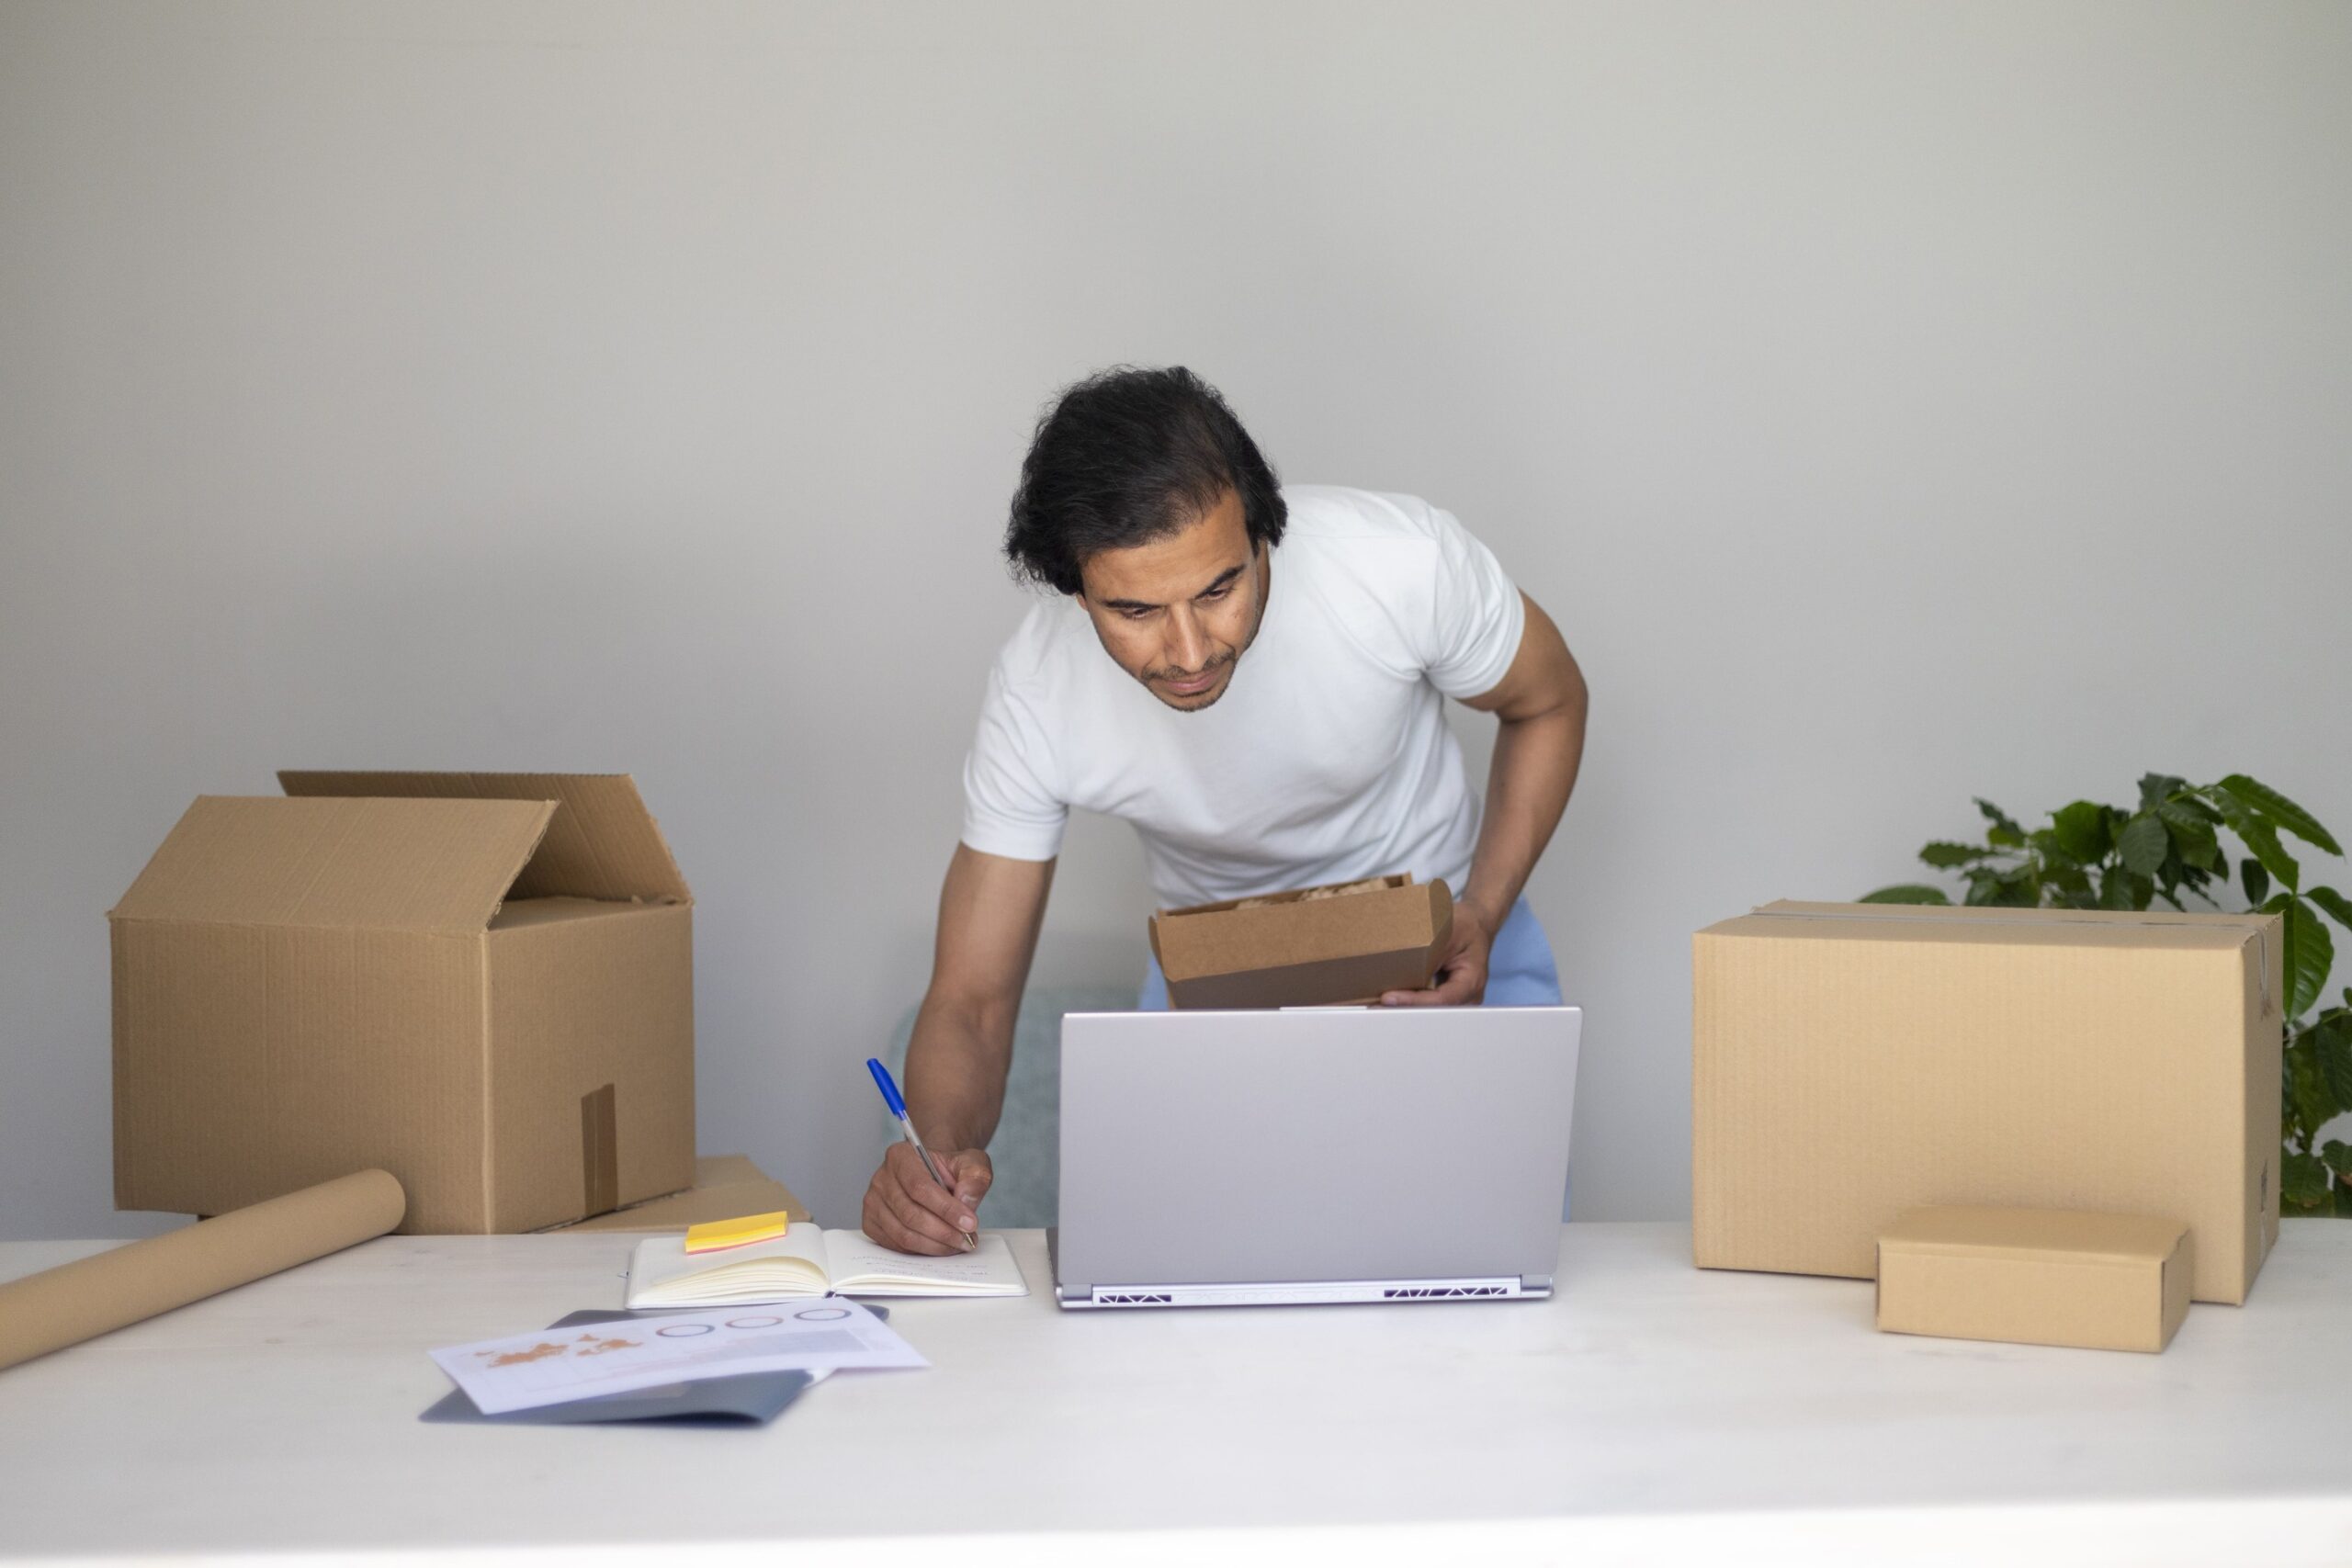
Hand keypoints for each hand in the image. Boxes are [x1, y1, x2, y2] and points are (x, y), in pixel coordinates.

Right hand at [861, 1142, 991, 1254]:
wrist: (932, 1175)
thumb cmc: (948, 1169)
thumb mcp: (970, 1163)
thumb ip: (975, 1176)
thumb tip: (966, 1201)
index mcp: (901, 1156)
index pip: (920, 1187)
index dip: (946, 1209)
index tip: (970, 1223)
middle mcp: (881, 1178)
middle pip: (910, 1214)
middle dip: (944, 1232)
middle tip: (968, 1239)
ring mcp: (873, 1202)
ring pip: (903, 1234)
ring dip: (935, 1245)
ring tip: (958, 1244)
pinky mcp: (872, 1223)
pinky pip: (896, 1245)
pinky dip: (921, 1251)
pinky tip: (940, 1246)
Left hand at [1380, 900, 1494, 1006]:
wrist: (1475, 924)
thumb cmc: (1465, 925)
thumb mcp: (1448, 931)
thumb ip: (1431, 951)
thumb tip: (1403, 966)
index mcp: (1471, 980)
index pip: (1441, 999)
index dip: (1413, 1000)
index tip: (1389, 997)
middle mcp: (1467, 996)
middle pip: (1433, 1010)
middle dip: (1404, 1008)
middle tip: (1375, 1006)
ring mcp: (1457, 999)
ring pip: (1428, 1010)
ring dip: (1404, 1006)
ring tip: (1377, 1004)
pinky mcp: (1446, 996)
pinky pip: (1426, 1002)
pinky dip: (1408, 1000)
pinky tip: (1389, 996)